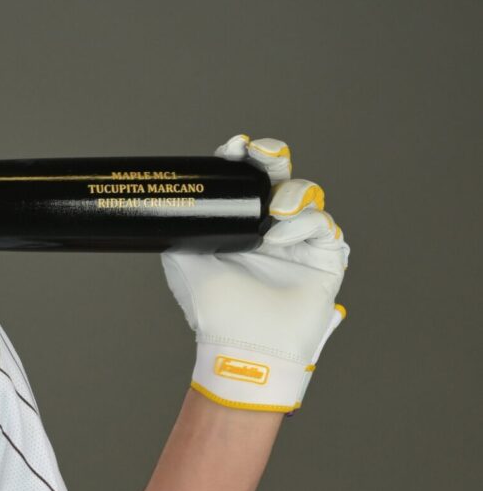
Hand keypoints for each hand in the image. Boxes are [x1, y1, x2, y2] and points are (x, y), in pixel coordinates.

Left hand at [161, 135, 348, 411]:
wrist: (238, 343)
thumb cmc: (211, 308)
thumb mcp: (181, 257)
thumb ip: (182, 223)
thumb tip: (166, 195)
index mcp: (240, 223)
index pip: (247, 180)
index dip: (244, 159)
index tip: (234, 147)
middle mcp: (271, 228)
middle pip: (282, 176)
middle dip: (275, 157)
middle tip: (264, 155)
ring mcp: (299, 242)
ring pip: (308, 195)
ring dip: (291, 194)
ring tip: (273, 213)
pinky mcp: (324, 259)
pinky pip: (324, 226)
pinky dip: (304, 225)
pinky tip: (281, 238)